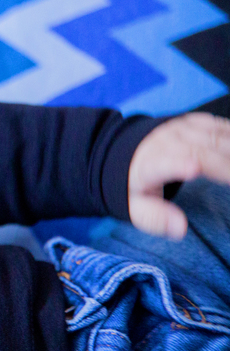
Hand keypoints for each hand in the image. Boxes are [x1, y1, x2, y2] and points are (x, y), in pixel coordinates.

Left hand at [128, 113, 229, 238]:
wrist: (130, 153)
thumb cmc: (138, 186)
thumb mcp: (136, 207)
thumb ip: (155, 218)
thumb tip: (180, 228)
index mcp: (146, 165)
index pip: (161, 165)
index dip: (177, 166)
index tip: (194, 169)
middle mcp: (163, 143)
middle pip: (199, 152)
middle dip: (227, 167)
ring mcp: (178, 130)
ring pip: (213, 137)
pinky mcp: (192, 122)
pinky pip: (217, 125)